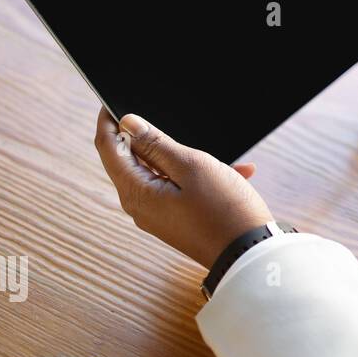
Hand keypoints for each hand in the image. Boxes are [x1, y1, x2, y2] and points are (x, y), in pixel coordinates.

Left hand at [93, 108, 274, 268]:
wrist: (249, 255)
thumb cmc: (223, 210)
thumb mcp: (191, 166)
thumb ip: (156, 143)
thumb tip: (128, 124)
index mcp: (136, 192)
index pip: (108, 148)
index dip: (108, 122)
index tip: (112, 102)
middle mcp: (140, 206)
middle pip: (132, 161)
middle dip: (152, 140)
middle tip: (171, 120)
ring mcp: (159, 216)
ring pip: (160, 174)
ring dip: (186, 158)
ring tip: (222, 157)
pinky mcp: (177, 222)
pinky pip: (179, 190)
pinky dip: (201, 178)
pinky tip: (236, 173)